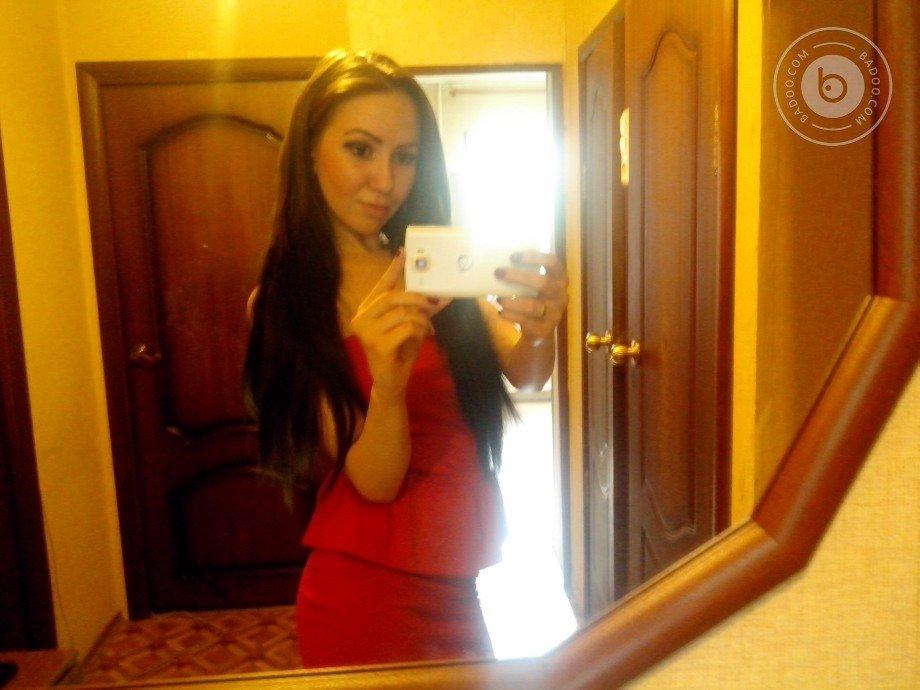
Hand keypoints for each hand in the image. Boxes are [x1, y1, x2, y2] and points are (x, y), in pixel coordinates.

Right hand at [349, 250, 439, 395]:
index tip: (404, 253)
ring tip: (427, 327)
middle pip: (393, 297)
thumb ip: (421, 310)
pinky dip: (419, 331)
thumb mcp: (411, 325)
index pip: (381, 285)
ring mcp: (367, 332)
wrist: (391, 381)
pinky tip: (421, 338)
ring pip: (402, 313)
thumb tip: (441, 296)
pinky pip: (406, 328)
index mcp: (367, 310)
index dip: (393, 269)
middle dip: (416, 299)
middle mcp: (361, 318)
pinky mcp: (377, 344)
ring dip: (421, 319)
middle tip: (431, 304)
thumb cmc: (399, 351)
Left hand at [494, 251, 568, 344]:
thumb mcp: (534, 285)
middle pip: (543, 283)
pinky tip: (501, 312)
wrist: (540, 330)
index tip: (513, 256)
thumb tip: (497, 263)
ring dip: (512, 302)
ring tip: (498, 299)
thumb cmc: (533, 299)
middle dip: (519, 277)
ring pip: (533, 306)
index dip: (534, 257)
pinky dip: (510, 315)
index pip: (553, 262)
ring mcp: (554, 313)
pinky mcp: (544, 329)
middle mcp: (560, 294)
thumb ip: (524, 274)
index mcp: (559, 278)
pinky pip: (525, 321)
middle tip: (498, 272)